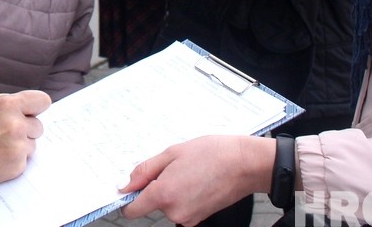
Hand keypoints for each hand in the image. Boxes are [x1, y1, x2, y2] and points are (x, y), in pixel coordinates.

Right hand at [0, 89, 50, 186]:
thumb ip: (6, 104)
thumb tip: (24, 105)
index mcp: (8, 105)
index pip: (42, 101)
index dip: (36, 107)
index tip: (30, 112)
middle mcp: (17, 124)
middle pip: (38, 126)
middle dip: (26, 130)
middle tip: (8, 133)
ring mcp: (19, 146)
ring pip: (32, 144)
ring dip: (20, 146)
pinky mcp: (18, 165)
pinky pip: (24, 160)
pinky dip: (14, 160)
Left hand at [120, 135, 273, 224]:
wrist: (244, 164)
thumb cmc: (212, 153)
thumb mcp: (172, 153)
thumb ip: (145, 171)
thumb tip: (126, 185)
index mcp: (164, 195)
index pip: (132, 210)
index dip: (128, 197)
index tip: (130, 186)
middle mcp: (175, 212)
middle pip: (151, 204)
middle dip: (155, 187)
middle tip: (172, 167)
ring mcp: (188, 218)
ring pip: (167, 205)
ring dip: (170, 190)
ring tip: (188, 171)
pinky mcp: (200, 219)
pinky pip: (181, 207)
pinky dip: (183, 195)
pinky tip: (196, 180)